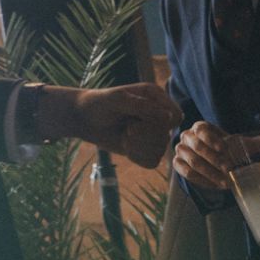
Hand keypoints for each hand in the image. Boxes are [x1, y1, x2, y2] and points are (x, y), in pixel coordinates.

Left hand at [42, 82, 179, 168]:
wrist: (84, 118)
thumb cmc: (99, 104)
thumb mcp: (117, 100)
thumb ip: (142, 106)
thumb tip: (168, 117)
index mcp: (156, 97)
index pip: (175, 116)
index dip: (160, 123)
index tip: (136, 120)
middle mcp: (158, 114)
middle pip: (167, 135)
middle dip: (143, 135)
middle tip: (127, 128)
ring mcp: (153, 132)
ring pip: (160, 150)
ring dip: (138, 146)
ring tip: (124, 136)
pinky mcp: (146, 148)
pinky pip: (152, 162)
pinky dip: (137, 157)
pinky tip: (126, 147)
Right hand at [173, 122, 259, 192]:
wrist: (212, 157)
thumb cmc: (228, 148)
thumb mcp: (242, 143)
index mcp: (201, 127)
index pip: (202, 129)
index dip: (212, 138)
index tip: (225, 148)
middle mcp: (187, 136)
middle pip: (196, 148)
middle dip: (213, 160)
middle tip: (229, 170)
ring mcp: (180, 150)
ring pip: (192, 162)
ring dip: (209, 174)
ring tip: (226, 182)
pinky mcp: (178, 164)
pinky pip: (186, 173)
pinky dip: (201, 180)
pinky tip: (216, 185)